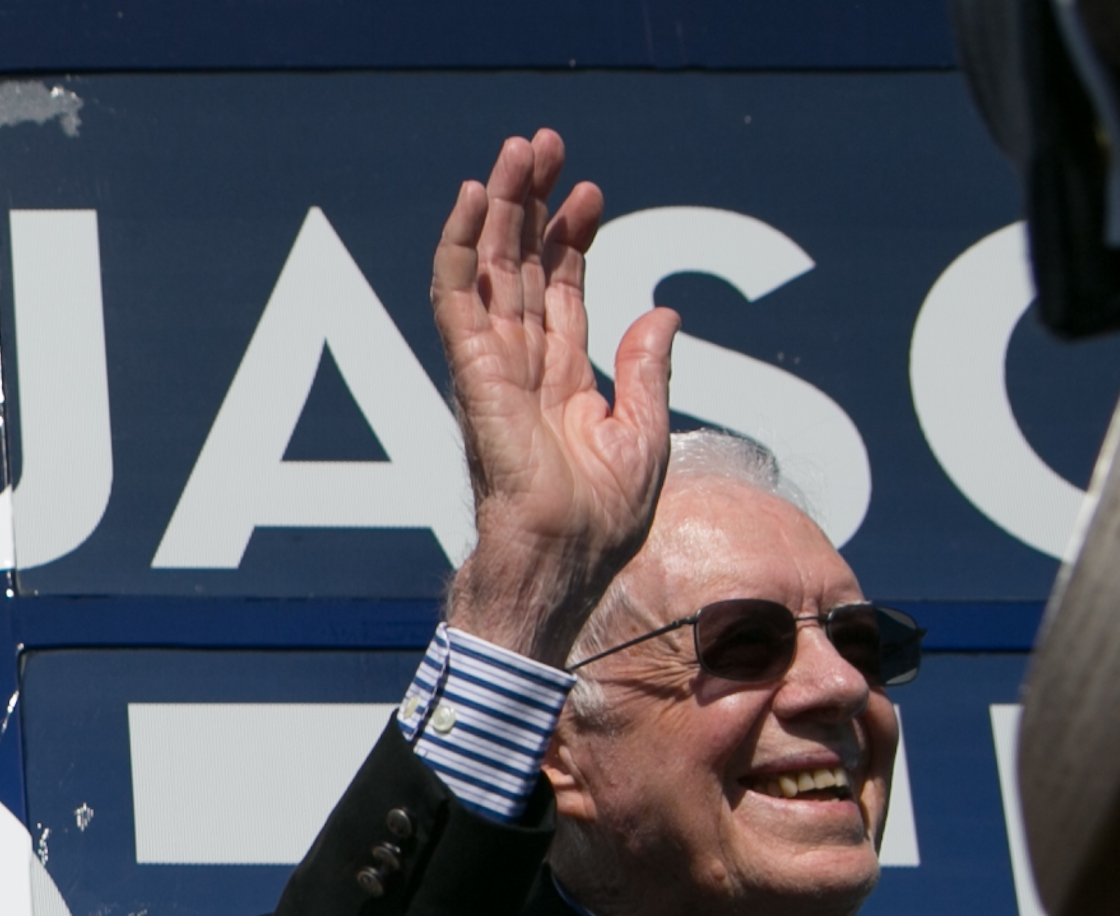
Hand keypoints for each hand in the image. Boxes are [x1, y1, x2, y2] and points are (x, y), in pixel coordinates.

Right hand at [430, 128, 679, 662]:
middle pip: (524, 268)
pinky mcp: (474, 375)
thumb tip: (661, 312)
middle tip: (544, 142)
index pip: (564, 294)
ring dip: (499, 207)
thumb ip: (649, 373)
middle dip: (533, 204)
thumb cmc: (596, 531)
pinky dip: (460, 247)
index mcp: (562, 384)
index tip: (592, 192)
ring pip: (491, 269)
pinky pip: (458, 300)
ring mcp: (494, 369)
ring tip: (516, 149)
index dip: (576, 241)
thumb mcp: (646, 438)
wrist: (558, 570)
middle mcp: (523, 369)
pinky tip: (471, 198)